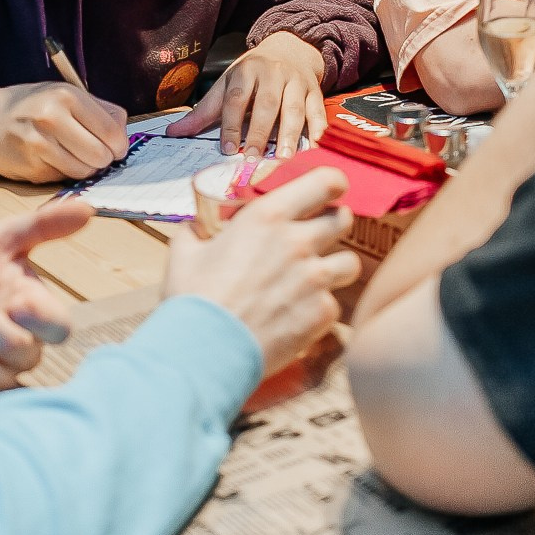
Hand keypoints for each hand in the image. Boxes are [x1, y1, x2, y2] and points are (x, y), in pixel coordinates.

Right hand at [0, 82, 127, 182]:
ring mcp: (39, 145)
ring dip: (87, 168)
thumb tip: (123, 137)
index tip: (116, 147)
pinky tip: (55, 159)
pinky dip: (66, 172)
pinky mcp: (31, 167)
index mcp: (67, 96)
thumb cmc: (35, 106)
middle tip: (97, 154)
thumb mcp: (67, 94)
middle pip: (101, 155)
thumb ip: (100, 111)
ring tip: (76, 156)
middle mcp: (52, 118)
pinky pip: (65, 178)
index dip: (120, 144)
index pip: (111, 131)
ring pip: (85, 171)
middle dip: (104, 159)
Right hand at [164, 168, 360, 376]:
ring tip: (313, 279)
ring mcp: (314, 279)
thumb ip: (197, 232)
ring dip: (334, 268)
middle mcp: (297, 242)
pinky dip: (319, 309)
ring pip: (350, 263)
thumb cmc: (192, 300)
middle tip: (319, 236)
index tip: (330, 192)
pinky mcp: (320, 314)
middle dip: (335, 224)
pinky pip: (334, 304)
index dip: (333, 185)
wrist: (203, 352)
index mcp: (267, 217)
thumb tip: (197, 228)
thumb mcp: (184, 253)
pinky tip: (297, 315)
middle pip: (343, 220)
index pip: (324, 182)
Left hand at [167, 32, 326, 158]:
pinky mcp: (315, 91)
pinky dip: (318, 129)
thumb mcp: (226, 85)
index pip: (236, 98)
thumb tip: (173, 132)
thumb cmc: (252, 74)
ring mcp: (296, 82)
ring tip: (283, 158)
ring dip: (290, 134)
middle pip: (266, 103)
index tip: (227, 149)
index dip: (231, 123)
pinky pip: (317, 111)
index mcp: (246, 71)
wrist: (289, 49)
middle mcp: (272, 74)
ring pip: (294, 108)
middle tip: (254, 158)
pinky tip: (315, 147)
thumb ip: (203, 111)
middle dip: (260, 131)